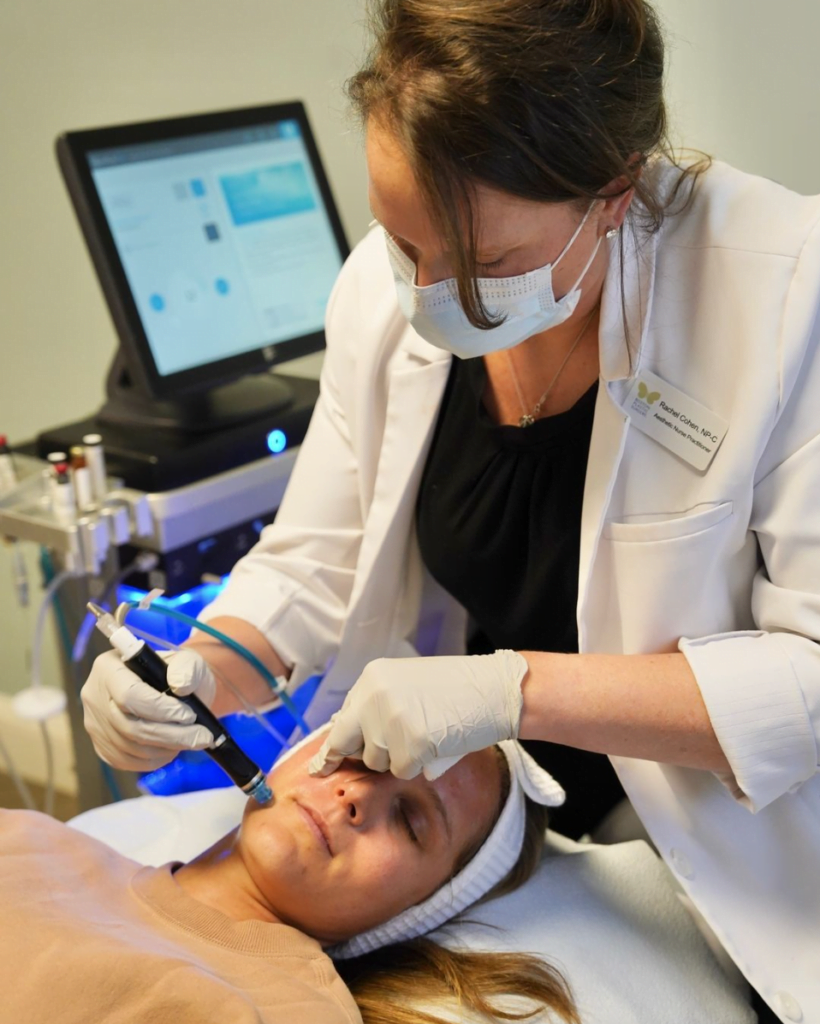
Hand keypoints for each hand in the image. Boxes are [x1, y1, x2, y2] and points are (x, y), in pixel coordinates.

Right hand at [81, 648, 217, 771]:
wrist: (173, 689)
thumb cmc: (179, 672)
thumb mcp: (188, 661)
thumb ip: (187, 668)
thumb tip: (181, 685)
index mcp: (109, 666)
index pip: (129, 695)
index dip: (160, 710)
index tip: (190, 716)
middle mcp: (94, 695)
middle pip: (129, 726)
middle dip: (171, 735)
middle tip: (203, 737)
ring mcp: (94, 722)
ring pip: (129, 747)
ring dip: (165, 749)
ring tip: (191, 740)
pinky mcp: (100, 744)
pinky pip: (124, 761)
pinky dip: (153, 760)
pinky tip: (172, 749)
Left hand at [308, 650, 527, 780]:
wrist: (495, 688)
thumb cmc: (458, 691)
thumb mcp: (408, 686)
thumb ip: (379, 707)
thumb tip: (348, 740)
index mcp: (372, 678)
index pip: (342, 719)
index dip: (334, 745)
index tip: (318, 766)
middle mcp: (373, 696)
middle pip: (347, 742)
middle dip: (357, 755)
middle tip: (367, 763)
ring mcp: (389, 719)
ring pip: (378, 761)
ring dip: (399, 758)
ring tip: (428, 733)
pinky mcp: (409, 742)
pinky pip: (402, 772)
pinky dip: (419, 765)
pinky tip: (437, 743)